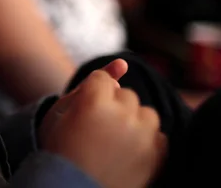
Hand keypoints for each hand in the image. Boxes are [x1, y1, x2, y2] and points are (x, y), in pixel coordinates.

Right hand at [38, 60, 166, 187]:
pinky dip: (146, 140)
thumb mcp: (63, 111)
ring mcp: (142, 136)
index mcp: (93, 101)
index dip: (91, 95)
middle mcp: (121, 114)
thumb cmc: (61, 148)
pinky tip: (127, 152)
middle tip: (97, 129)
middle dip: (113, 106)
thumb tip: (123, 64)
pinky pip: (159, 136)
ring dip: (133, 121)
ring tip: (114, 140)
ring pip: (146, 113)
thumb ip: (93, 83)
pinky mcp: (156, 156)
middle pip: (126, 94)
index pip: (102, 79)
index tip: (84, 114)